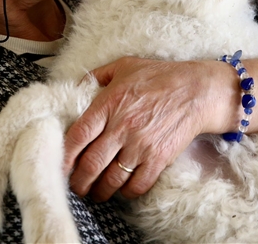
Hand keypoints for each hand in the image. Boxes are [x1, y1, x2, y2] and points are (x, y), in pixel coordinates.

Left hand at [62, 57, 232, 201]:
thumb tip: (76, 86)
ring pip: (111, 179)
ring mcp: (141, 145)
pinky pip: (137, 185)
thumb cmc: (160, 76)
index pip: (78, 136)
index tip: (60, 166)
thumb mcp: (125, 66)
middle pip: (91, 164)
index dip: (64, 156)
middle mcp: (122, 126)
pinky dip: (126, 192)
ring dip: (100, 191)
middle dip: (79, 181)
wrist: (197, 90)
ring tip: (96, 192)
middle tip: (77, 186)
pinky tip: (122, 189)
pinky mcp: (159, 158)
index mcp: (109, 103)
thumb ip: (97, 76)